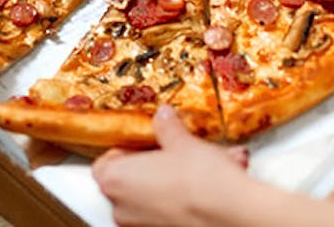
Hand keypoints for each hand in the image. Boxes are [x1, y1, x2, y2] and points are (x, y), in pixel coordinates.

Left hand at [92, 105, 252, 225]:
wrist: (229, 211)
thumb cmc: (197, 177)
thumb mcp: (181, 141)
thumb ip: (167, 128)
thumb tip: (163, 116)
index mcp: (115, 180)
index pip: (104, 163)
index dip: (126, 149)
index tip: (145, 139)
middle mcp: (122, 208)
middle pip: (129, 179)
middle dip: (155, 163)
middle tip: (176, 148)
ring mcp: (141, 225)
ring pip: (156, 193)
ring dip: (179, 176)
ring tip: (210, 158)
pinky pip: (171, 206)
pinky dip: (188, 193)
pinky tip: (219, 175)